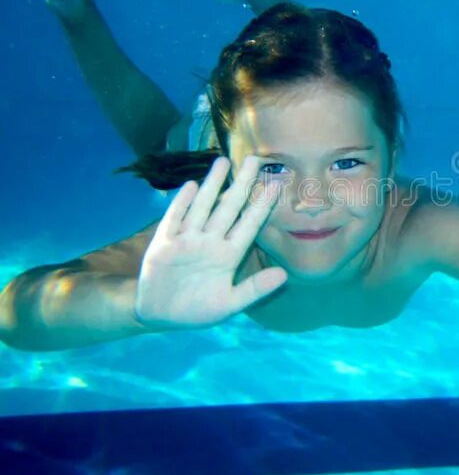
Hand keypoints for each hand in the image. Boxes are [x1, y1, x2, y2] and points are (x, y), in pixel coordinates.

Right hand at [135, 156, 286, 328]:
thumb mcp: (229, 304)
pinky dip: (181, 204)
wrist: (159, 316)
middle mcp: (210, 242)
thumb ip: (254, 289)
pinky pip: (174, 219)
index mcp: (228, 256)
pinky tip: (190, 186)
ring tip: (223, 161)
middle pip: (229, 207)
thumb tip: (284, 276)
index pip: (249, 225)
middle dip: (242, 184)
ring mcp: (187, 240)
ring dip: (212, 185)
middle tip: (256, 159)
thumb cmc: (197, 310)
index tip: (276, 186)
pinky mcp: (164, 244)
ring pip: (202, 207)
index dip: (262, 206)